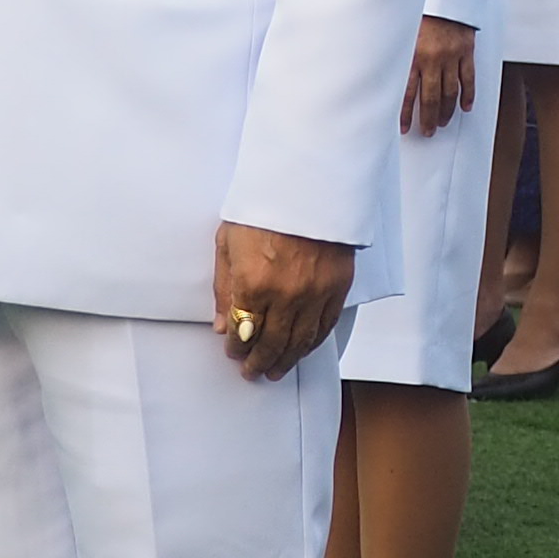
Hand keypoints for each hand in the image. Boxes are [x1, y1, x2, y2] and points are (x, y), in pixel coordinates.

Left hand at [211, 221, 352, 381]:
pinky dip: (311, 344)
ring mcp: (314, 294)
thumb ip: (224, 287)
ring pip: (299, 342)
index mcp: (254, 283)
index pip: (242, 331)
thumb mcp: (228, 242)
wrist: (306, 186)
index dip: (236, 347)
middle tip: (252, 372)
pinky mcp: (337, 288)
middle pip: (271, 344)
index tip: (233, 352)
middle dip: (258, 362)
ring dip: (285, 361)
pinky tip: (302, 350)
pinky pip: (324, 327)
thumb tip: (222, 323)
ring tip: (275, 370)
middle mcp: (285, 295)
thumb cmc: (264, 207)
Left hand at [401, 15, 477, 138]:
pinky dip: (468, 95)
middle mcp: (432, 59)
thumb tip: (383, 77)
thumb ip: (396, 54)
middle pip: (431, 98)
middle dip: (429, 119)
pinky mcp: (466, 52)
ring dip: (446, 111)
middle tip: (427, 132)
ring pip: (450, 92)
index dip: (405, 114)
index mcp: (413, 55)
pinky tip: (465, 107)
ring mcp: (451, 56)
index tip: (404, 128)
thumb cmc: (419, 10)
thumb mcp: (401, 32)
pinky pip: (468, 78)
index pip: (407, 93)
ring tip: (442, 122)